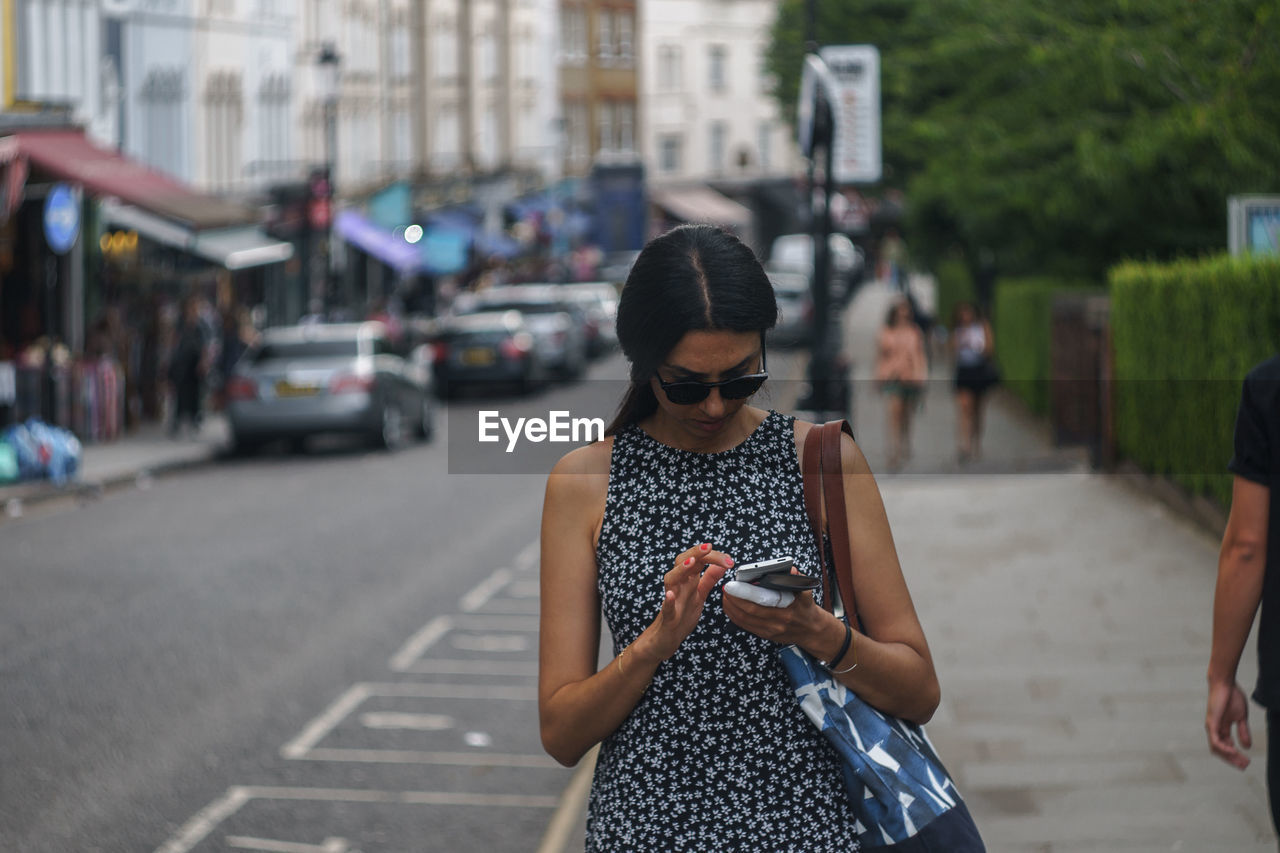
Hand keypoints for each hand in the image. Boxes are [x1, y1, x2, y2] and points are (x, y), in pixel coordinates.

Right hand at [637, 543, 731, 662]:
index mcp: (688, 579)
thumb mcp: (700, 594)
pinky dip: (668, 600)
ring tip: (692, 563)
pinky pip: (666, 607)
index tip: (729, 559)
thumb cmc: (682, 614)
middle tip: (710, 548)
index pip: (699, 559)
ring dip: (681, 570)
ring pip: (671, 579)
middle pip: (682, 561)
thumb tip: (722, 563)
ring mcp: (672, 600)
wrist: (666, 638)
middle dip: (696, 553)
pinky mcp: (668, 617)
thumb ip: (709, 579)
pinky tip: (671, 595)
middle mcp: (678, 585)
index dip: (713, 556)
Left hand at [722, 574, 825, 646]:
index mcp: (787, 610)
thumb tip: (790, 569)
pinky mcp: (765, 635)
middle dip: (733, 599)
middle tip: (725, 587)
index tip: (731, 585)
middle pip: (749, 611)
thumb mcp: (806, 591)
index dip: (743, 594)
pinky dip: (735, 616)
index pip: (760, 602)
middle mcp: (777, 622)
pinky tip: (730, 606)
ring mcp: (770, 631)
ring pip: (744, 620)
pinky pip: (745, 626)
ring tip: (725, 595)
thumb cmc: (806, 607)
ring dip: (731, 607)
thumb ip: (798, 579)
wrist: (811, 630)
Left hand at [1206, 679, 1252, 768]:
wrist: (1225, 683)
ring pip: (1217, 748)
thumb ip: (1242, 731)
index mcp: (1222, 728)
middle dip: (1232, 760)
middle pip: (1221, 750)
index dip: (1236, 756)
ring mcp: (1212, 726)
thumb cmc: (1232, 697)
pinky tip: (1233, 751)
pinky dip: (1224, 748)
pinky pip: (1215, 740)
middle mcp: (1214, 729)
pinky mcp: (1211, 722)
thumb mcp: (1241, 717)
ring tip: (1241, 761)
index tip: (1246, 762)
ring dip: (1229, 756)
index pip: (1226, 746)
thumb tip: (1247, 746)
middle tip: (1244, 766)